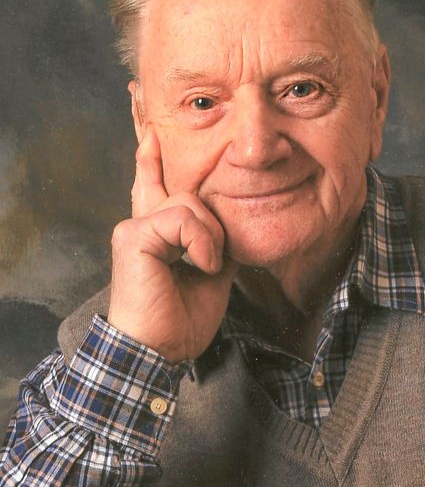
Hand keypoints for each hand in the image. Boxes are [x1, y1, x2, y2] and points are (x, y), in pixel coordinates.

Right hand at [108, 126, 236, 362]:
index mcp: (154, 234)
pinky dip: (201, 243)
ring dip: (211, 238)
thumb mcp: (209, 275)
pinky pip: (182, 218)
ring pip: (190, 201)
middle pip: (186, 192)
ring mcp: (134, 227)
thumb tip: (228, 227)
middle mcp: (140, 224)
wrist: (158, 353)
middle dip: (211, 224)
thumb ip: (213, 243)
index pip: (151, 186)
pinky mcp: (134, 235)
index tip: (151, 134)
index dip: (150, 160)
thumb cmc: (179, 321)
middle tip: (209, 264)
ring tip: (206, 269)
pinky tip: (201, 267)